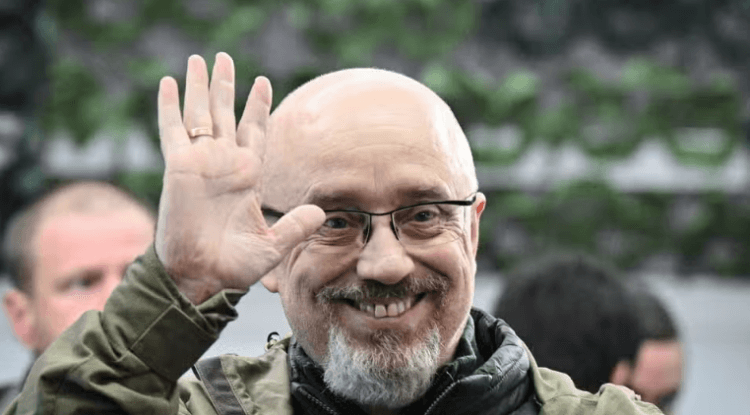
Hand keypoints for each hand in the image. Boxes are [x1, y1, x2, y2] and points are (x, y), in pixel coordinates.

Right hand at [155, 53, 323, 303]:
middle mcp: (224, 164)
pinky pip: (173, 130)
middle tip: (224, 56)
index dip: (257, 106)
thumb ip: (295, 226)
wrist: (201, 277)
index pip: (254, 131)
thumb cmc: (235, 266)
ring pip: (200, 114)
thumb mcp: (273, 245)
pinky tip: (171, 83)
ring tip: (200, 58)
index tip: (262, 82)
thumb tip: (320, 211)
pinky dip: (171, 107)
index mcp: (247, 176)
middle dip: (224, 85)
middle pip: (225, 114)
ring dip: (200, 86)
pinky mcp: (179, 168)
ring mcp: (201, 163)